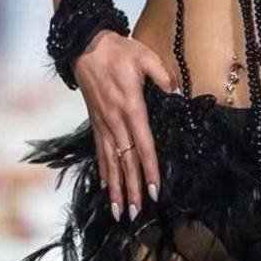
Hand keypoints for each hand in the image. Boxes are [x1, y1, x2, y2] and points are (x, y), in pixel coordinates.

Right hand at [72, 30, 177, 222]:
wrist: (86, 46)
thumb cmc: (118, 50)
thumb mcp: (145, 56)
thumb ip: (162, 74)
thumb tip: (175, 89)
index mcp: (130, 107)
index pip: (143, 145)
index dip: (150, 169)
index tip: (155, 190)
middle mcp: (115, 121)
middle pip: (126, 161)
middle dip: (132, 189)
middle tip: (137, 214)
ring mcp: (103, 123)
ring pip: (111, 162)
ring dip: (117, 188)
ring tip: (120, 212)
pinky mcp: (95, 121)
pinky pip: (100, 151)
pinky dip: (104, 171)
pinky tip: (107, 187)